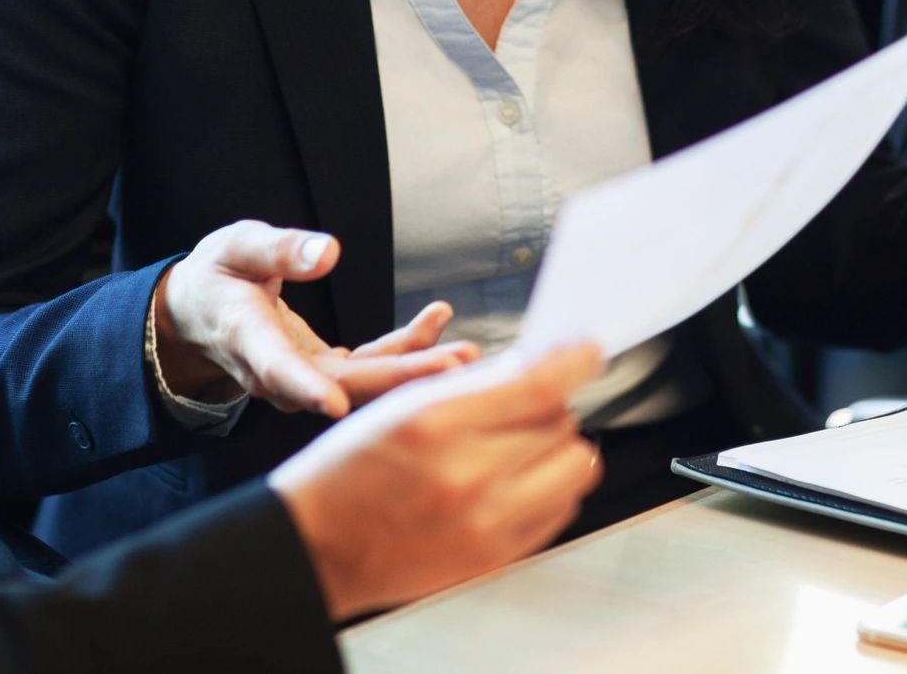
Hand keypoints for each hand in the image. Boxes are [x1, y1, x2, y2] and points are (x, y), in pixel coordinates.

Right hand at [153, 220, 477, 418]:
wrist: (203, 312)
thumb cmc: (218, 274)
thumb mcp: (238, 247)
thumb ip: (278, 250)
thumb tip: (328, 252)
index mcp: (246, 339)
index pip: (276, 368)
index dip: (305, 387)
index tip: (336, 404)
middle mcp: (277, 373)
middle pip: (341, 385)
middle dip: (399, 378)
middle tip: (454, 366)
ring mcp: (304, 380)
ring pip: (363, 383)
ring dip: (415, 369)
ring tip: (465, 351)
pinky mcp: (325, 374)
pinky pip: (369, 368)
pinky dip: (406, 350)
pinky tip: (439, 321)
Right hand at [270, 342, 602, 619]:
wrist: (319, 546)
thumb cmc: (346, 472)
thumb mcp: (400, 405)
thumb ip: (472, 384)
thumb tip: (537, 361)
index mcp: (437, 424)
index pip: (538, 385)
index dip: (574, 360)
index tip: (587, 349)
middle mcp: (468, 475)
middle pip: (562, 423)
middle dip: (550, 405)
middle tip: (523, 405)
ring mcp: (487, 523)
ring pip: (574, 467)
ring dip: (557, 447)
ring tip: (521, 444)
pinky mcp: (497, 556)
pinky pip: (560, 509)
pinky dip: (550, 487)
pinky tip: (516, 479)